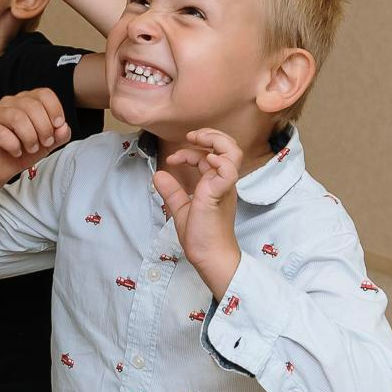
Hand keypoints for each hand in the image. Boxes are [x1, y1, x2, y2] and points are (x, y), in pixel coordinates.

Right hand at [0, 89, 69, 184]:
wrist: (2, 167)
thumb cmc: (23, 150)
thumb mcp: (47, 144)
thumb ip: (59, 135)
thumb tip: (63, 128)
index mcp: (27, 100)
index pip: (44, 94)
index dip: (55, 110)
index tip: (58, 126)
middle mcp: (11, 103)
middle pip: (33, 106)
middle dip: (44, 128)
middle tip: (45, 143)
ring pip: (18, 118)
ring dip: (30, 137)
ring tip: (31, 148)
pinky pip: (2, 133)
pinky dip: (14, 146)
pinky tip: (16, 151)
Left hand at [151, 128, 243, 271]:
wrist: (209, 256)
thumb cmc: (201, 237)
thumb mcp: (181, 209)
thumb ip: (172, 192)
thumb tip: (158, 174)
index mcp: (216, 184)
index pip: (208, 156)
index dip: (190, 151)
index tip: (172, 160)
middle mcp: (223, 182)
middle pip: (228, 147)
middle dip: (210, 135)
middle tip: (191, 136)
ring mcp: (225, 186)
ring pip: (233, 152)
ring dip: (216, 140)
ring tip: (198, 139)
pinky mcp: (221, 193)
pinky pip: (229, 170)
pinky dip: (219, 159)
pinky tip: (206, 159)